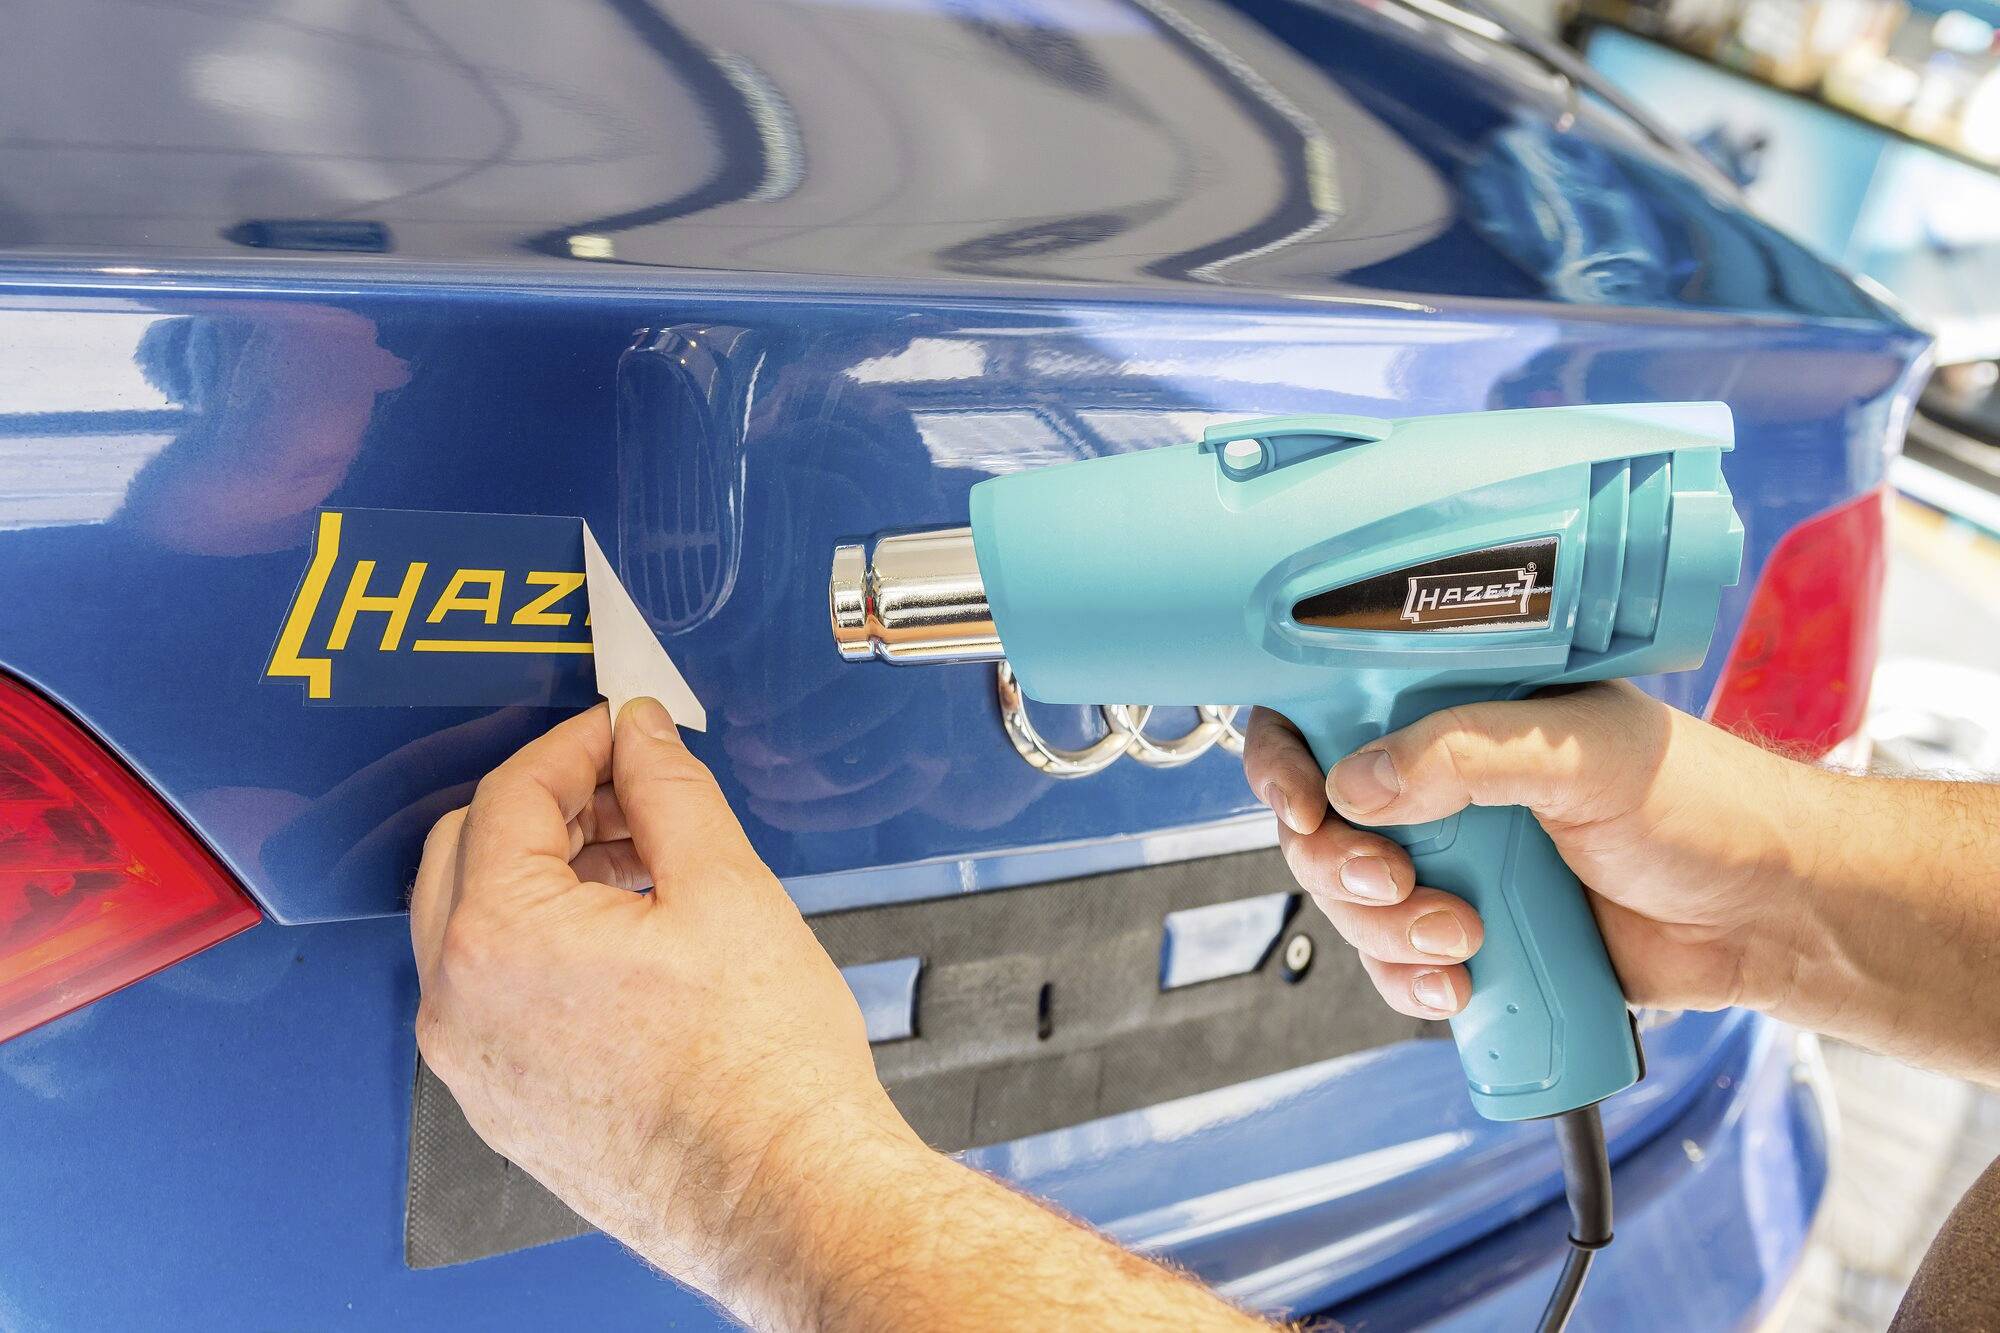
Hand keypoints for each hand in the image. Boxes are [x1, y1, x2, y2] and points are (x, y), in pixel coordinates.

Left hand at [412, 699, 1276, 1331]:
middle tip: (630, 790)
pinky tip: (630, 940)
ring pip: (476, 927)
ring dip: (546, 874)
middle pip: (468, 853)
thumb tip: (640, 736)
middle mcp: (459, 1007)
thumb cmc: (763, 1074)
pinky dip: (543, 945)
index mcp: (498, 939)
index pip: (511, 794)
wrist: (788, 1197)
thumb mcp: (724, 887)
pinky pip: (496, 995)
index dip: (576, 744)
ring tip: (648, 866)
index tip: (622, 731)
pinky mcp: (505, 1107)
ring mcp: (474, 1067)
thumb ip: (667, 788)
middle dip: (549, 805)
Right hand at [1243, 682, 1816, 1021]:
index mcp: (1459, 710)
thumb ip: (1468, 753)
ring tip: (1462, 939)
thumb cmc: (1706, 805)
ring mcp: (1455, 863)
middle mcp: (1442, 784)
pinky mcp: (1475, 937)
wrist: (1771, 915)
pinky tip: (1460, 981)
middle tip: (1395, 881)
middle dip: (1340, 866)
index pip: (1329, 714)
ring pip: (1352, 904)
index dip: (1288, 758)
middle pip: (1322, 824)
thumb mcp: (1583, 753)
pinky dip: (1410, 981)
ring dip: (1385, 932)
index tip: (1300, 800)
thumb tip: (1361, 782)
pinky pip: (1397, 966)